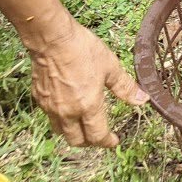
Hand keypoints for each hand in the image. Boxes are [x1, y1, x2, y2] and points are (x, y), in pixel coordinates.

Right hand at [29, 20, 146, 148]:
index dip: (107, 142)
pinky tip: (67, 105)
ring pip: (61, 131)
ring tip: (82, 123)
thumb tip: (142, 100)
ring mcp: (50, 107)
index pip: (97, 136)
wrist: (52, 39)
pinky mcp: (39, 99)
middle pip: (77, 140)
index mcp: (88, 106)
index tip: (114, 141)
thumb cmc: (83, 49)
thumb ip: (125, 87)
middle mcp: (68, 112)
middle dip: (90, 142)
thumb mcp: (110, 66)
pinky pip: (50, 116)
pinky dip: (60, 117)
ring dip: (73, 132)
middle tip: (98, 135)